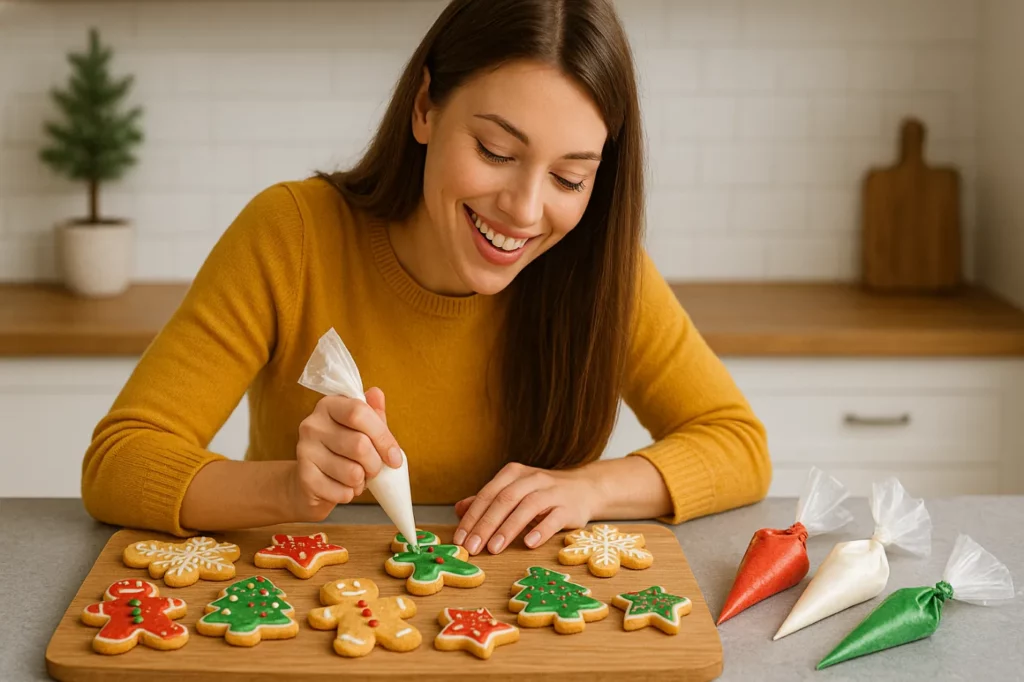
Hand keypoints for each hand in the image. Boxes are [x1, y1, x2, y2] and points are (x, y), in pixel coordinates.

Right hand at [290, 387, 402, 521]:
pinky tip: (342, 487)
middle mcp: (312, 424)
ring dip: (362, 481)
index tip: (394, 457)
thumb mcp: (361, 430)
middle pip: (360, 445)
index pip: (359, 412)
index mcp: (329, 406)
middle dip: (375, 464)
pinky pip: (342, 491)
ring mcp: (305, 450)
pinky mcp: (304, 477)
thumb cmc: (341, 452)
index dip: (383, 437)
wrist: (309, 483)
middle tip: (373, 470)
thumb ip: (372, 413)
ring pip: (353, 472)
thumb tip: (376, 394)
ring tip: (356, 478)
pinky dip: (349, 494)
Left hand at [451, 462, 602, 554]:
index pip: (488, 494)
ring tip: (494, 548)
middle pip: (504, 500)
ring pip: (527, 506)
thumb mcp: (513, 494)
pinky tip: (529, 543)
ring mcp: (552, 491)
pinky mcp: (569, 507)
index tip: (460, 539)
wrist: (585, 489)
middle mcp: (532, 478)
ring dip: (508, 528)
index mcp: (514, 474)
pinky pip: (554, 517)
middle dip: (486, 525)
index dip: (472, 517)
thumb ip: (488, 502)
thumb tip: (458, 510)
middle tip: (473, 548)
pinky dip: (541, 530)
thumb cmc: (543, 495)